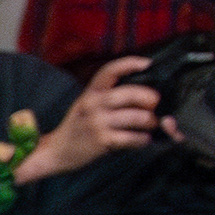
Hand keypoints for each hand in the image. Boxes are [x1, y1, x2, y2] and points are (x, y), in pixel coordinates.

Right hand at [25, 59, 159, 179]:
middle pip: (129, 93)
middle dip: (150, 97)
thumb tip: (142, 90)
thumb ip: (107, 94)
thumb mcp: (87, 103)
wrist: (57, 151)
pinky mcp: (102, 141)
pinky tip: (144, 139)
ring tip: (153, 124)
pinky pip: (131, 138)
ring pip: (135, 116)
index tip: (148, 63)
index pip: (110, 70)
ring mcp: (97, 122)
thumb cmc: (79, 125)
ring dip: (150, 120)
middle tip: (157, 103)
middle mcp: (93, 104)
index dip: (130, 63)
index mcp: (91, 91)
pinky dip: (142, 139)